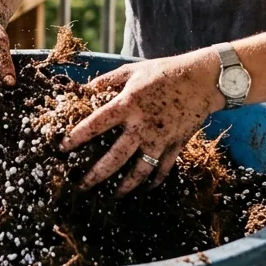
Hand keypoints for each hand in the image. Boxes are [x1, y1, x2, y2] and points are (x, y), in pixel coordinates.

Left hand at [61, 49, 224, 195]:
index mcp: (127, 105)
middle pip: (114, 158)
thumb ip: (107, 80)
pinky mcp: (175, 145)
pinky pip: (163, 169)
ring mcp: (159, 139)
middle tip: (82, 186)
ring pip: (139, 171)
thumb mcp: (132, 71)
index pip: (95, 124)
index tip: (62, 149)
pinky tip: (147, 188)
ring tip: (113, 195)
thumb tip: (86, 88)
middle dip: (96, 175)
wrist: (202, 80)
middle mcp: (141, 126)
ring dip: (125, 186)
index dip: (76, 137)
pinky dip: (155, 180)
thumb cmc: (165, 72)